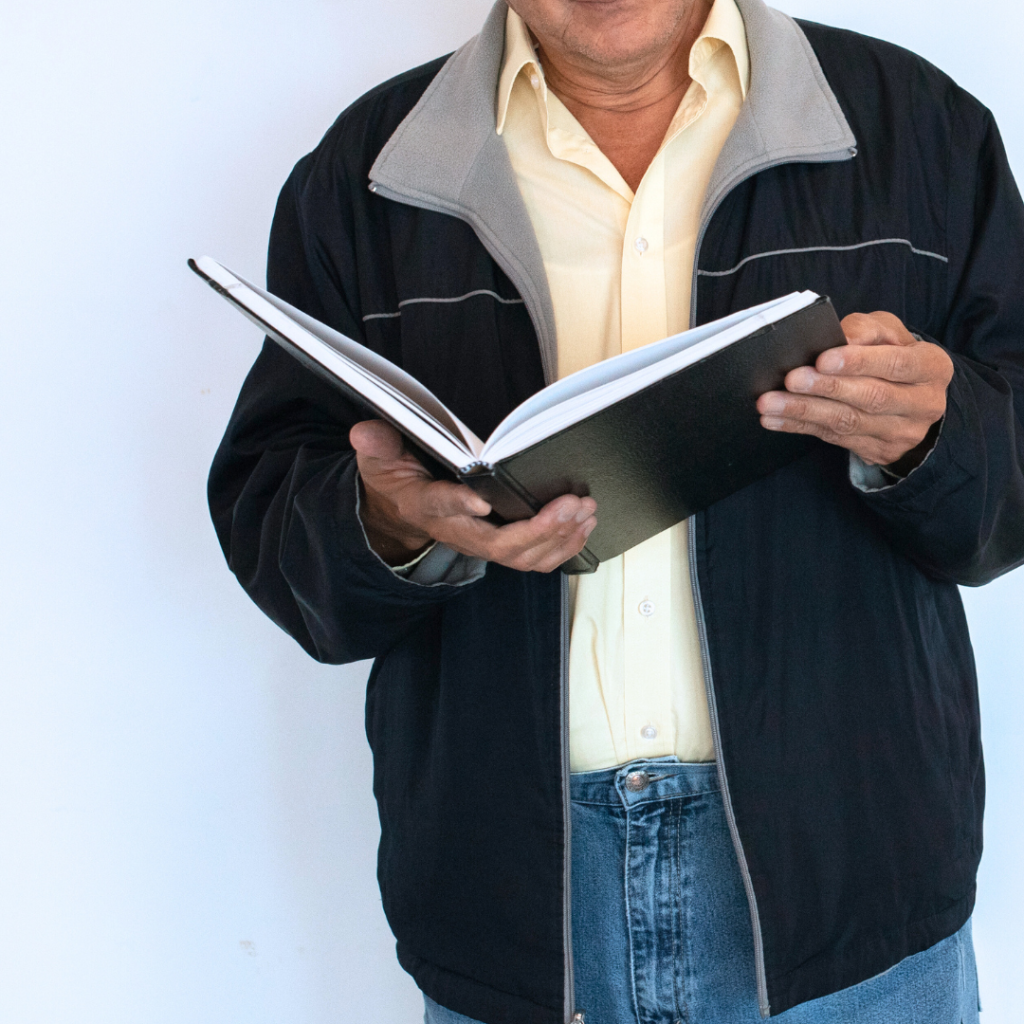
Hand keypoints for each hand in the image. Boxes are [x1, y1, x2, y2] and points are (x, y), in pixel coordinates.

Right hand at [350, 419, 597, 571]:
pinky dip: (564, 546)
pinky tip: (583, 526)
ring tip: (586, 511)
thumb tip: (365, 433)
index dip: (461, 504)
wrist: (402, 512)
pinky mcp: (501, 546)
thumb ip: (377, 447)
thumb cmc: (397, 482)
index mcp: (426, 506)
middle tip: (572, 503)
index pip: (441, 507)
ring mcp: (482, 543)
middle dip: (540, 528)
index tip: (482, 498)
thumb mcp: (379, 461)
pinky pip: (536, 559)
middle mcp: (459, 532)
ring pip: (524, 557)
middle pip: (500, 545)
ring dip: (560, 538)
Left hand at [756, 311, 953, 467]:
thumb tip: (842, 338)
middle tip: (791, 379)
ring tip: (770, 402)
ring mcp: (902, 433)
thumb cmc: (892, 354)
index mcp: (933, 367)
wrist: (910, 399)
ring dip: (804, 411)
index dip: (859, 362)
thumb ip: (867, 329)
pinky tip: (774, 419)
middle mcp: (924, 403)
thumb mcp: (889, 333)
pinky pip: (833, 438)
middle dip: (827, 388)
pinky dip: (799, 426)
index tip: (823, 359)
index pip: (897, 364)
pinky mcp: (878, 450)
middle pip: (871, 397)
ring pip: (848, 422)